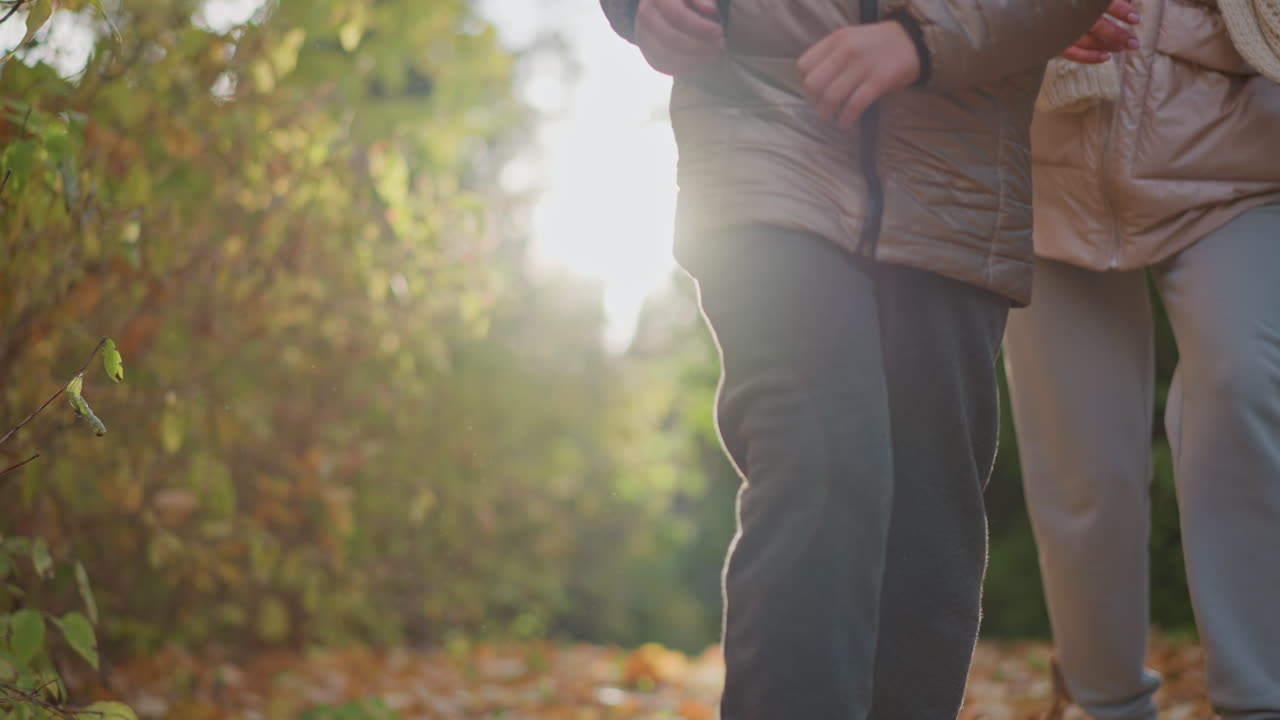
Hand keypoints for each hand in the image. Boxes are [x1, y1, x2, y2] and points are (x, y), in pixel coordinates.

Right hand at [635, 0, 723, 75]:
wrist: (667, 11)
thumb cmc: (687, 0)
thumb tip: (710, 9)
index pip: (678, 15)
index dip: (700, 26)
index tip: (719, 32)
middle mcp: (646, 16)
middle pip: (671, 38)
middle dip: (698, 45)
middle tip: (719, 45)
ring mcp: (643, 37)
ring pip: (667, 55)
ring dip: (694, 59)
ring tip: (714, 55)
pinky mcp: (649, 54)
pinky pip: (666, 66)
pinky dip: (686, 68)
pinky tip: (703, 63)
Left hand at [798, 21, 920, 129]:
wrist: (913, 40)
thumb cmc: (876, 44)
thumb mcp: (849, 39)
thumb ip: (829, 56)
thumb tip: (811, 85)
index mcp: (835, 39)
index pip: (804, 66)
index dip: (805, 83)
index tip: (814, 92)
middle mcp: (846, 50)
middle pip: (814, 85)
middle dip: (815, 102)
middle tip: (823, 107)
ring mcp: (863, 65)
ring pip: (831, 97)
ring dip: (828, 114)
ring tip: (832, 118)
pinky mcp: (879, 81)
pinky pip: (854, 105)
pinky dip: (846, 119)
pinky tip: (845, 122)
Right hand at [1061, 0, 1140, 63]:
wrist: (1033, 9)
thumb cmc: (1060, 1)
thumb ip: (1105, 0)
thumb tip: (1129, 1)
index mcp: (1074, 0)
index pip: (1101, 3)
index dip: (1120, 10)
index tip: (1135, 18)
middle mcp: (1067, 14)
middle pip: (1096, 25)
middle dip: (1117, 34)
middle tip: (1134, 43)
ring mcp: (1059, 29)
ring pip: (1086, 41)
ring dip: (1107, 46)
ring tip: (1124, 48)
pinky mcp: (1053, 41)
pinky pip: (1072, 53)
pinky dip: (1089, 57)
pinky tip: (1106, 58)